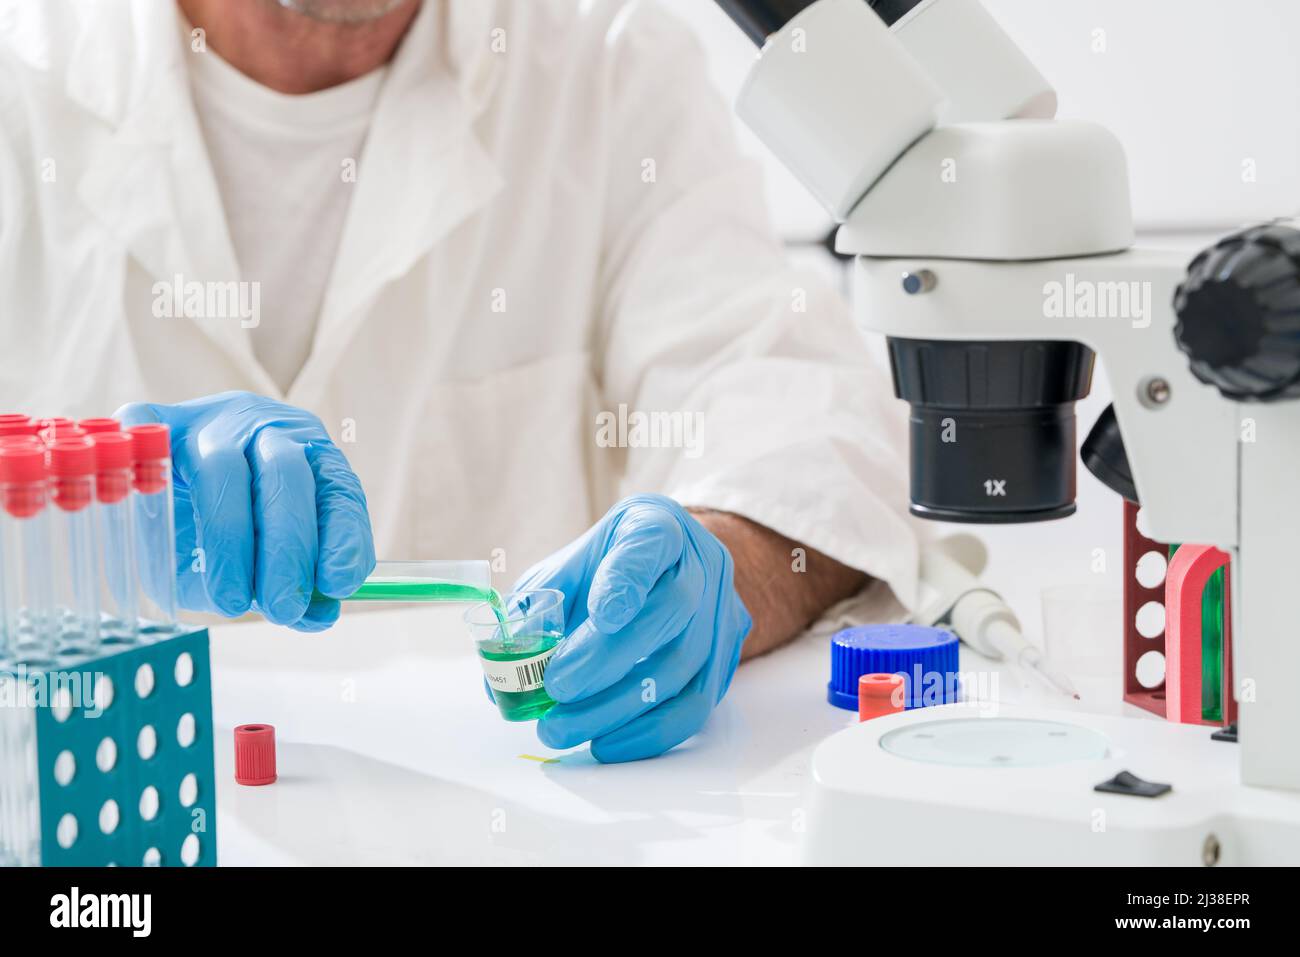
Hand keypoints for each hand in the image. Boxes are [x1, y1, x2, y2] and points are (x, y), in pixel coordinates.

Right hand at [116, 392, 375, 631]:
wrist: (168, 461)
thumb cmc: (230, 515)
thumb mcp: (269, 552)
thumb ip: (294, 582)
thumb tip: (318, 616)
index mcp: (310, 453)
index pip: (337, 489)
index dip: (342, 536)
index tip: (338, 585)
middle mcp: (264, 429)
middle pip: (285, 474)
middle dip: (288, 548)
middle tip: (284, 607)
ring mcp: (207, 421)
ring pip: (222, 468)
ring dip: (231, 541)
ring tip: (232, 602)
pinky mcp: (152, 417)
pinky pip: (152, 443)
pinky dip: (150, 490)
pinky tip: (154, 537)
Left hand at [512, 494, 751, 762]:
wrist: (671, 569)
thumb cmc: (609, 566)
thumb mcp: (570, 565)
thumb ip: (537, 606)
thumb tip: (498, 674)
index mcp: (656, 526)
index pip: (650, 542)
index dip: (628, 579)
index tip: (600, 615)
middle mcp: (700, 564)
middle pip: (672, 609)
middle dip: (609, 658)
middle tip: (556, 689)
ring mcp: (721, 612)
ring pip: (684, 666)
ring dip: (618, 708)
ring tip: (562, 729)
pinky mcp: (725, 660)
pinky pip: (695, 706)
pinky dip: (648, 733)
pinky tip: (605, 744)